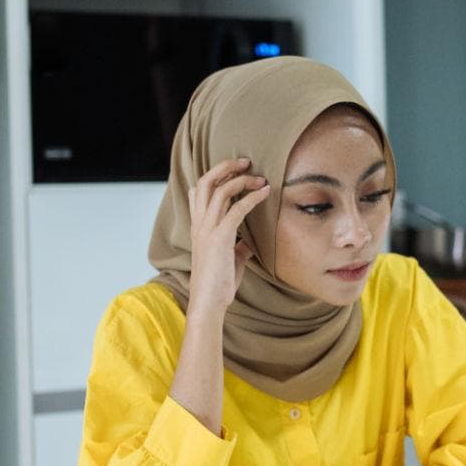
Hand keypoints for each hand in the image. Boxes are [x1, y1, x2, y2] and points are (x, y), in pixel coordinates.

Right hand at [187, 157, 270, 313]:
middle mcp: (199, 223)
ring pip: (219, 190)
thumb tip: (252, 241)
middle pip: (205, 182)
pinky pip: (236, 209)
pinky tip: (266, 192)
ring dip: (241, 179)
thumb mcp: (231, 259)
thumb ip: (239, 246)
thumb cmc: (219, 283)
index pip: (199, 190)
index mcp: (199, 226)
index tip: (237, 170)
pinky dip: (252, 197)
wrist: (209, 303)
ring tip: (260, 177)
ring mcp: (207, 229)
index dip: (216, 175)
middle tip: (245, 162)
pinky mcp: (219, 238)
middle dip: (225, 167)